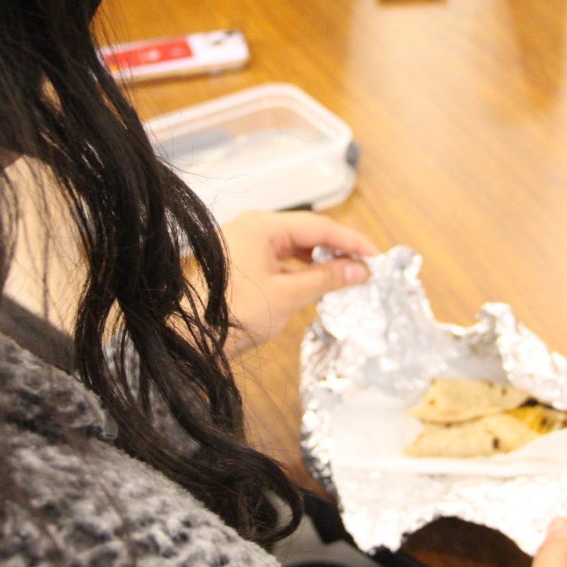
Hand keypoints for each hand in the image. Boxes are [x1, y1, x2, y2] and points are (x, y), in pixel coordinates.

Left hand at [219, 210, 376, 354]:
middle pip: (306, 232)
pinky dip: (299, 269)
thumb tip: (359, 270)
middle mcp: (251, 227)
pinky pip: (278, 258)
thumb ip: (326, 279)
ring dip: (319, 260)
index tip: (375, 256)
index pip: (319, 226)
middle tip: (364, 266)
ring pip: (292, 246)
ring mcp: (243, 244)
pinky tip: (315, 283)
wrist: (191, 340)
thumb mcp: (287, 296)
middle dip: (336, 249)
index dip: (351, 241)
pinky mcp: (239, 262)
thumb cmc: (234, 315)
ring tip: (344, 276)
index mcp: (262, 226)